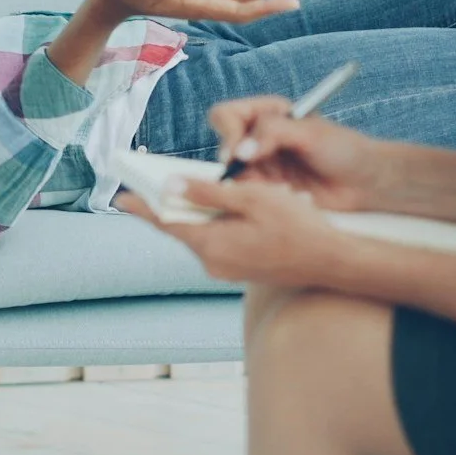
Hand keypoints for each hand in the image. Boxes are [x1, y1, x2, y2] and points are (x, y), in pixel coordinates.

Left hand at [115, 177, 352, 286]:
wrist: (334, 261)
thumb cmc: (298, 226)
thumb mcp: (252, 199)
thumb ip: (209, 193)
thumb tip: (171, 187)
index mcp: (212, 244)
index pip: (166, 223)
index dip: (143, 208)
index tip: (120, 197)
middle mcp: (214, 262)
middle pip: (183, 228)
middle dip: (171, 206)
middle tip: (155, 184)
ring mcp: (228, 269)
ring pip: (202, 234)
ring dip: (197, 213)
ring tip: (191, 190)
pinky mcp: (242, 269)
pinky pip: (218, 242)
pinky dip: (215, 224)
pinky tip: (224, 208)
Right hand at [205, 96, 392, 211]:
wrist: (365, 182)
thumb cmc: (343, 149)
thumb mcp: (309, 133)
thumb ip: (272, 134)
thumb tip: (239, 151)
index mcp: (267, 113)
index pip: (226, 115)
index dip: (227, 133)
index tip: (238, 152)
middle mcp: (259, 137)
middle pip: (224, 146)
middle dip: (234, 162)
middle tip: (250, 173)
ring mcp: (262, 164)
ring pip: (233, 174)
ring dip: (250, 182)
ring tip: (280, 186)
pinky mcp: (268, 189)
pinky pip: (248, 193)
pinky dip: (260, 196)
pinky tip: (287, 195)